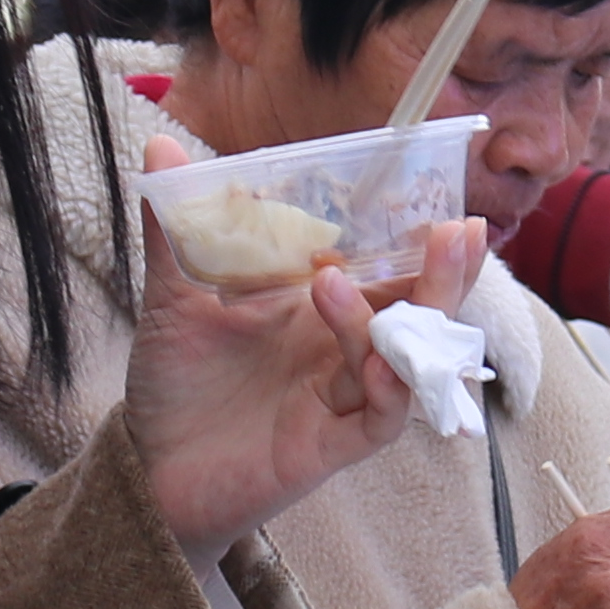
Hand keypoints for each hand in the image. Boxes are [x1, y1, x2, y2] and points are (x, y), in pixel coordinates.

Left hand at [128, 137, 485, 550]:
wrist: (149, 465)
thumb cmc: (178, 382)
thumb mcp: (176, 295)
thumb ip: (179, 226)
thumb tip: (160, 143)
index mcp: (322, 310)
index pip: (390, 268)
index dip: (420, 237)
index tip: (439, 196)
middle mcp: (343, 351)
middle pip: (420, 312)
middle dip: (446, 274)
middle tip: (460, 230)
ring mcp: (342, 399)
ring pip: (406, 362)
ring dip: (393, 324)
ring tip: (339, 284)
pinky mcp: (330, 447)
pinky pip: (381, 419)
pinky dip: (389, 391)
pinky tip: (379, 364)